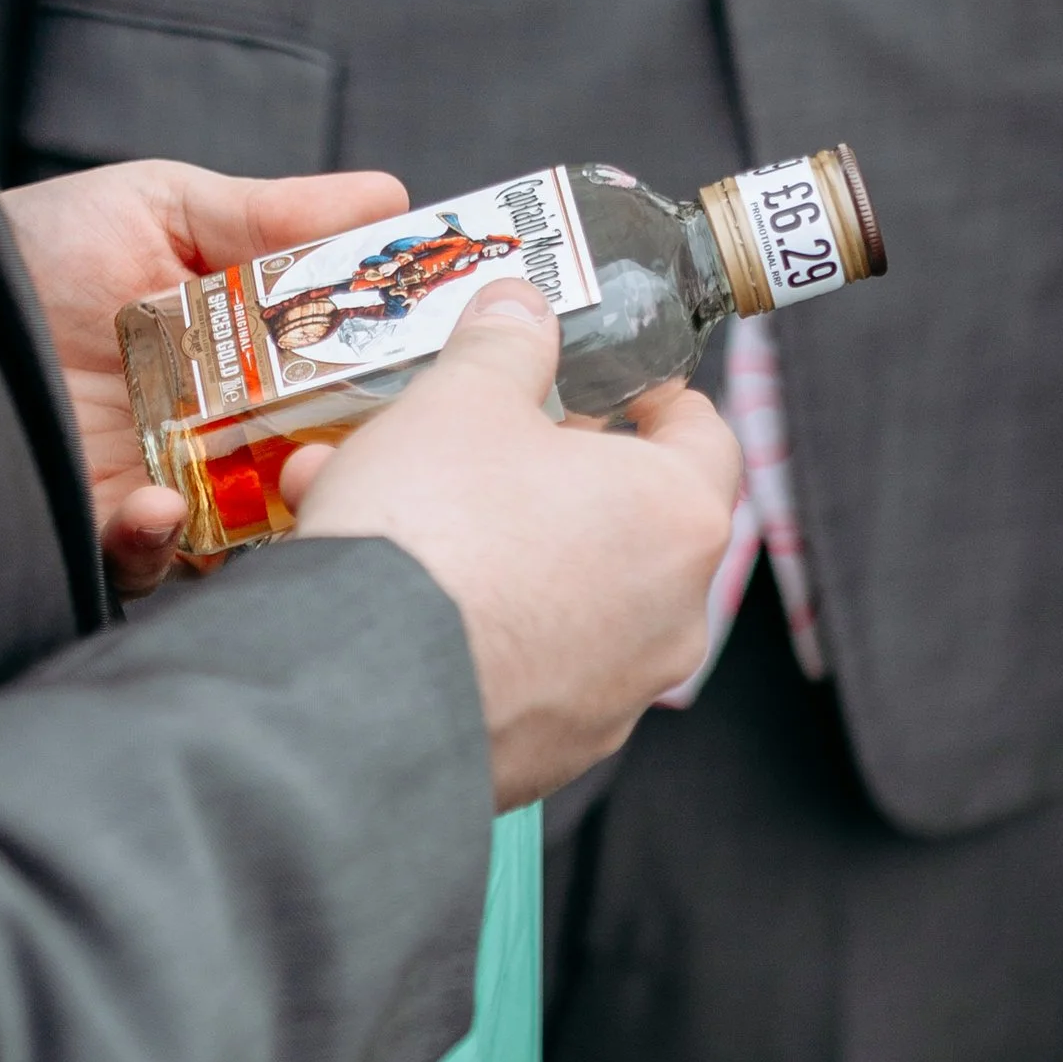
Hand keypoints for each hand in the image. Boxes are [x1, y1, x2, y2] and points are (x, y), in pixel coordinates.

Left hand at [2, 158, 407, 596]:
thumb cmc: (38, 243)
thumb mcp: (160, 207)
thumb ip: (269, 216)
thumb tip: (390, 196)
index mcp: (245, 359)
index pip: (342, 387)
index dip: (390, 388)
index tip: (433, 375)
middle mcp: (214, 434)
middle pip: (311, 472)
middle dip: (346, 470)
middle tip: (355, 449)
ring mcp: (160, 485)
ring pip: (248, 536)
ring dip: (270, 522)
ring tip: (272, 487)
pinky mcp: (94, 528)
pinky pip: (145, 566)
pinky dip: (156, 547)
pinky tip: (152, 506)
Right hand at [282, 284, 741, 807]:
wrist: (356, 693)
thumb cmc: (432, 532)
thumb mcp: (459, 400)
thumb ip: (503, 344)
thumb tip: (520, 306)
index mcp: (676, 516)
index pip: (706, 438)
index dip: (658, 400)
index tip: (618, 387)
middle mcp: (669, 618)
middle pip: (626, 521)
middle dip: (545, 475)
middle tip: (478, 443)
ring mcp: (614, 699)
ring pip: (562, 598)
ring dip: (494, 550)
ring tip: (391, 514)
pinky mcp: (550, 754)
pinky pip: (522, 670)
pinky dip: (473, 628)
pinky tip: (387, 601)